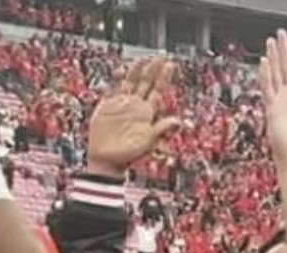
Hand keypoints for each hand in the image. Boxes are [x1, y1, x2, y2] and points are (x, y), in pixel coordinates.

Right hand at [85, 57, 179, 175]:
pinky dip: (116, 80)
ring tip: (142, 59)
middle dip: (152, 70)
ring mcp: (122, 105)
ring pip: (130, 83)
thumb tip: (180, 122)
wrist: (106, 161)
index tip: (170, 64)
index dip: (164, 77)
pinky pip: (112, 89)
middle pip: (146, 83)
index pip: (158, 91)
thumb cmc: (128, 154)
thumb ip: (162, 129)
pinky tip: (120, 70)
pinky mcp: (107, 107)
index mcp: (147, 113)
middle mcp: (136, 106)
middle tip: (159, 56)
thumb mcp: (149, 141)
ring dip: (136, 71)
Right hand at [259, 30, 286, 171]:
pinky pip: (268, 88)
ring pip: (275, 74)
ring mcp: (280, 102)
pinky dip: (266, 75)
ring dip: (273, 57)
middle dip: (283, 50)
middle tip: (280, 33)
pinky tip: (264, 61)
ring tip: (270, 41)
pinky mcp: (272, 109)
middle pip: (286, 68)